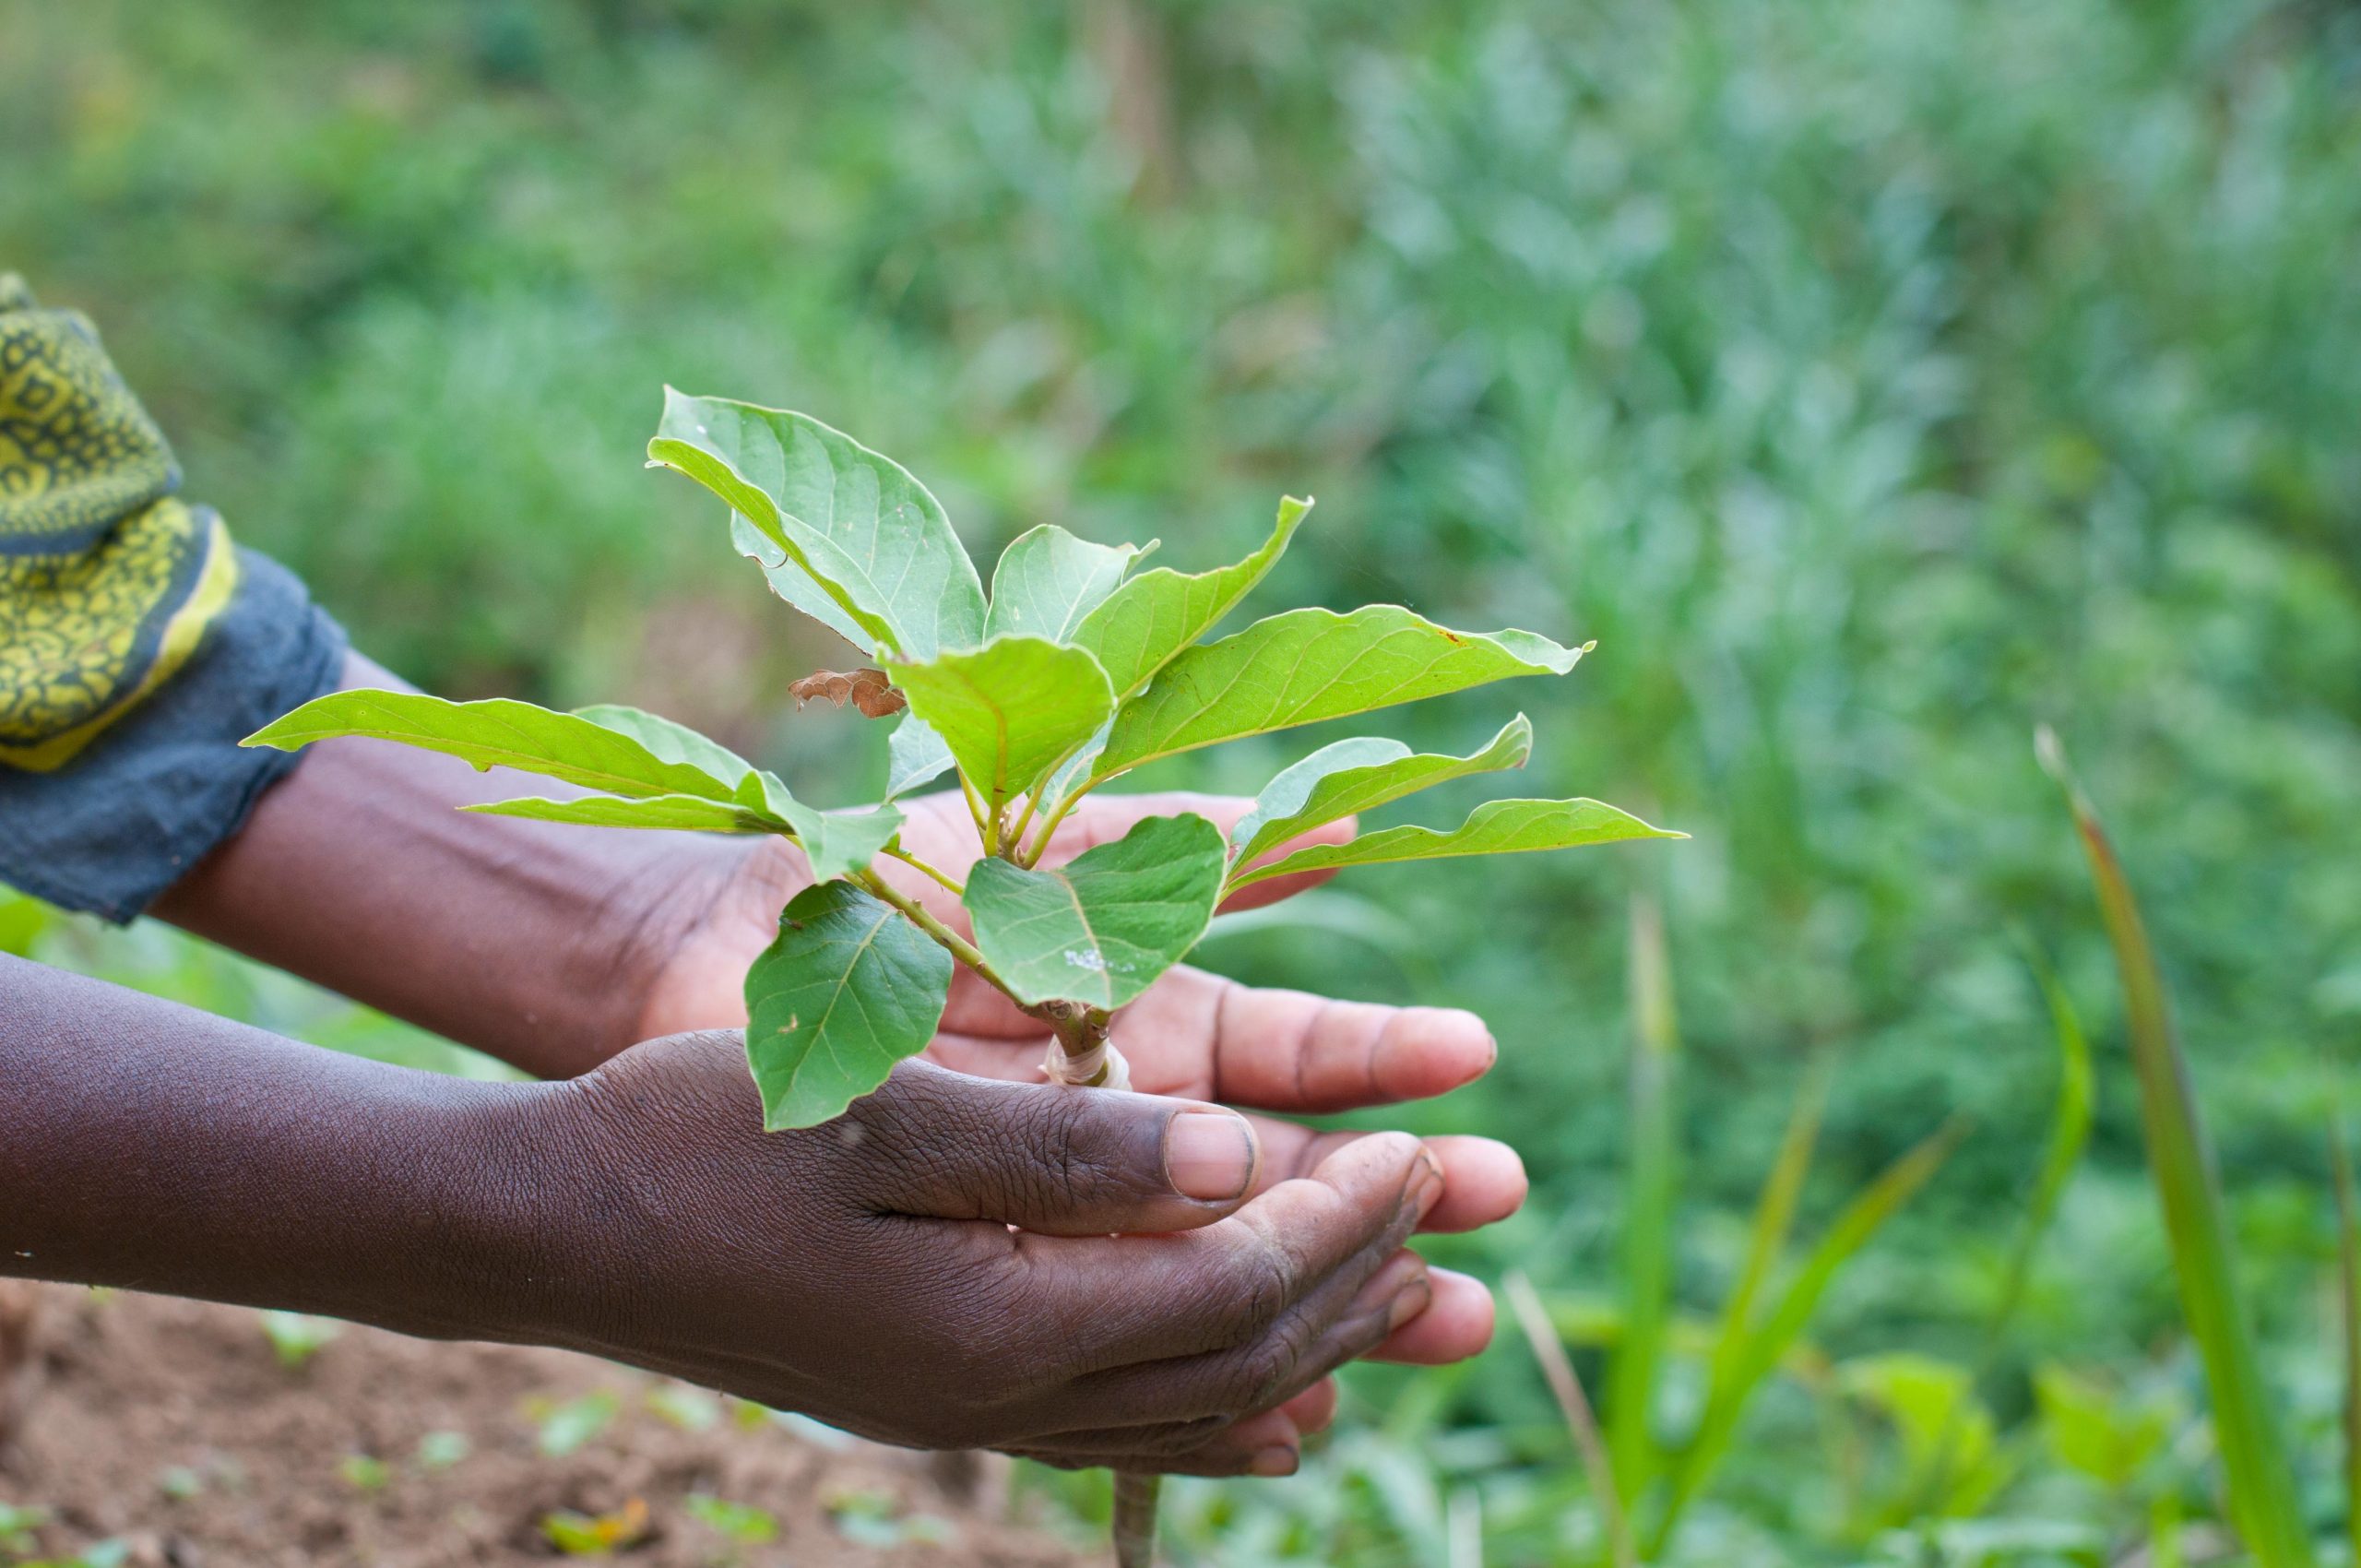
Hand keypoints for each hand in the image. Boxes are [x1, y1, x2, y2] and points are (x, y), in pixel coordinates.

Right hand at [534, 1035, 1443, 1475]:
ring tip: (1404, 1292)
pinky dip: (1224, 1416)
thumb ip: (1069, 1144)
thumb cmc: (708, 1138)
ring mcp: (975, 1415)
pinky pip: (1128, 1434)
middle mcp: (1004, 1397)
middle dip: (1353, 1277)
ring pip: (1195, 1407)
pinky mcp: (948, 1402)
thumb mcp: (887, 1116)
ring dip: (1310, 1345)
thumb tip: (1242, 1155)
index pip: (1232, 1290)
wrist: (565, 1226)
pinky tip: (1277, 1411)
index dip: (1339, 1222)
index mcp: (999, 1325)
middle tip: (1444, 1194)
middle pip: (1236, 1360)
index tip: (1413, 1146)